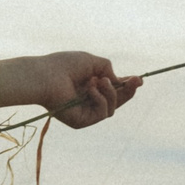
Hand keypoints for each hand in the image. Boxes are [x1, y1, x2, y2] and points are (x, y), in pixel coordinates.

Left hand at [8, 51, 141, 128]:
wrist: (45, 76)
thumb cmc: (63, 65)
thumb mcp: (91, 62)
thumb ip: (107, 69)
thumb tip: (117, 81)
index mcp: (89, 87)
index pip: (112, 90)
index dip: (126, 86)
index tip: (139, 79)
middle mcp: (87, 101)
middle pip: (115, 102)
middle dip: (127, 92)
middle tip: (136, 81)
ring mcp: (85, 113)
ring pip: (111, 109)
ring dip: (110, 93)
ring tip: (97, 80)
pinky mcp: (81, 122)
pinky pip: (102, 113)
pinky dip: (100, 99)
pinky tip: (90, 89)